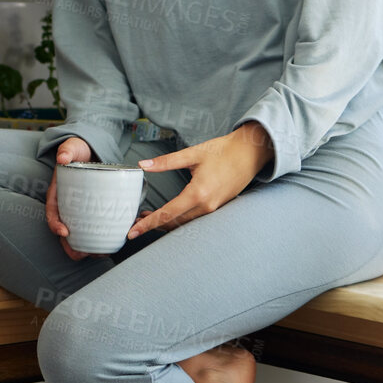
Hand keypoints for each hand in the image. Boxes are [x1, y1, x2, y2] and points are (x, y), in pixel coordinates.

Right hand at [44, 136, 94, 259]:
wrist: (90, 150)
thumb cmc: (78, 151)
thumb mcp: (72, 148)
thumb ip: (67, 150)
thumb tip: (63, 157)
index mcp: (57, 194)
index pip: (52, 213)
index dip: (55, 225)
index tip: (64, 233)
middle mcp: (66, 206)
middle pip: (64, 231)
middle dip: (71, 247)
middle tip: (83, 255)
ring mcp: (79, 210)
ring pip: (79, 235)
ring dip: (86, 248)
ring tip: (99, 255)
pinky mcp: (92, 211)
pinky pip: (93, 228)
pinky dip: (100, 239)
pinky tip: (111, 245)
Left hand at [128, 123, 272, 239]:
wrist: (250, 153)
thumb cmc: (224, 151)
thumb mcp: (192, 154)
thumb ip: (166, 162)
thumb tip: (143, 165)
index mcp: (199, 193)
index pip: (167, 214)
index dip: (148, 224)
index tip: (133, 232)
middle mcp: (207, 206)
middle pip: (175, 223)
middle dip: (154, 224)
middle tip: (136, 221)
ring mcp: (214, 209)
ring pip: (185, 223)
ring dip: (167, 222)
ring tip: (150, 216)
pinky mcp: (218, 207)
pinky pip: (195, 218)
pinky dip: (180, 218)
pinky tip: (171, 212)